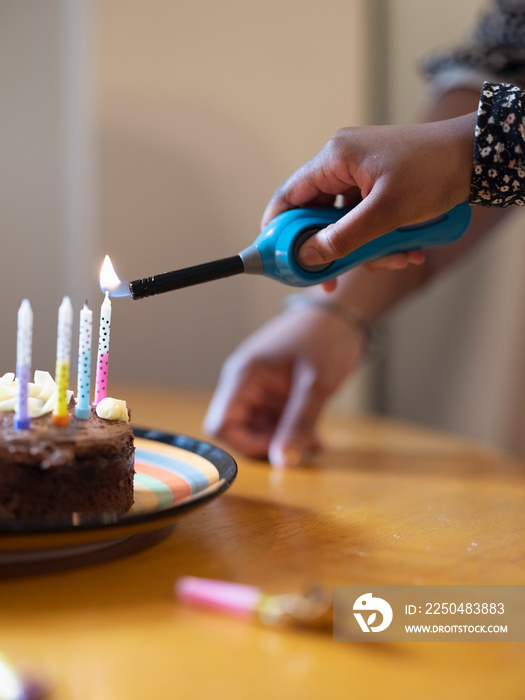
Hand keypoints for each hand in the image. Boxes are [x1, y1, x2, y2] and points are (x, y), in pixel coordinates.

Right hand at [203, 303, 364, 467]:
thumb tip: (283, 463)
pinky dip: (291, 431)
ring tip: (314, 442)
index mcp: (244, 376)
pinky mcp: (275, 392)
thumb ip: (298, 425)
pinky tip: (314, 434)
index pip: (221, 424)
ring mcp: (260, 388)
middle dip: (268, 445)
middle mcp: (245, 383)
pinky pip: (274, 421)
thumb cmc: (327, 338)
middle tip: (303, 449)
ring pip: (258, 429)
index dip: (244, 445)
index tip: (277, 449)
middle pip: (239, 431)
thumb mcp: (316, 385)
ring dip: (283, 441)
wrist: (344, 312)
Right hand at [262, 115, 475, 268]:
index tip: (277, 259)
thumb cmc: (433, 172)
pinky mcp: (378, 185)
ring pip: (343, 222)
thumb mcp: (385, 213)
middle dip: (329, 249)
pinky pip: (365, 219)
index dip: (278, 229)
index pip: (289, 195)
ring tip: (395, 260)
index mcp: (336, 158)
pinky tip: (405, 251)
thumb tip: (308, 257)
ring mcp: (361, 174)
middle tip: (332, 279)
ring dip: (363, 248)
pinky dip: (379, 238)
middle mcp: (343, 163)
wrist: (477, 156)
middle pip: (316, 214)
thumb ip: (342, 238)